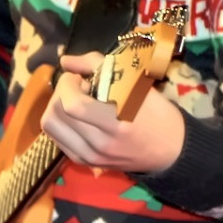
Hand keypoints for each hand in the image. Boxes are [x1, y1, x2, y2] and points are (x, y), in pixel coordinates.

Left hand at [42, 52, 185, 175]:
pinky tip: (78, 117)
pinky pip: (57, 138)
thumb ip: (98, 65)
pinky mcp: (86, 162)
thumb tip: (65, 60)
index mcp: (116, 123)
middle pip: (54, 115)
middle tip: (78, 87)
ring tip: (76, 101)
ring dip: (57, 107)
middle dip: (60, 92)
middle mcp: (99, 144)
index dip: (67, 84)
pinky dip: (61, 122)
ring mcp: (90, 156)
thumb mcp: (137, 84)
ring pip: (50, 127)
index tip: (81, 77)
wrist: (171, 150)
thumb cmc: (158, 113)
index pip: (71, 104)